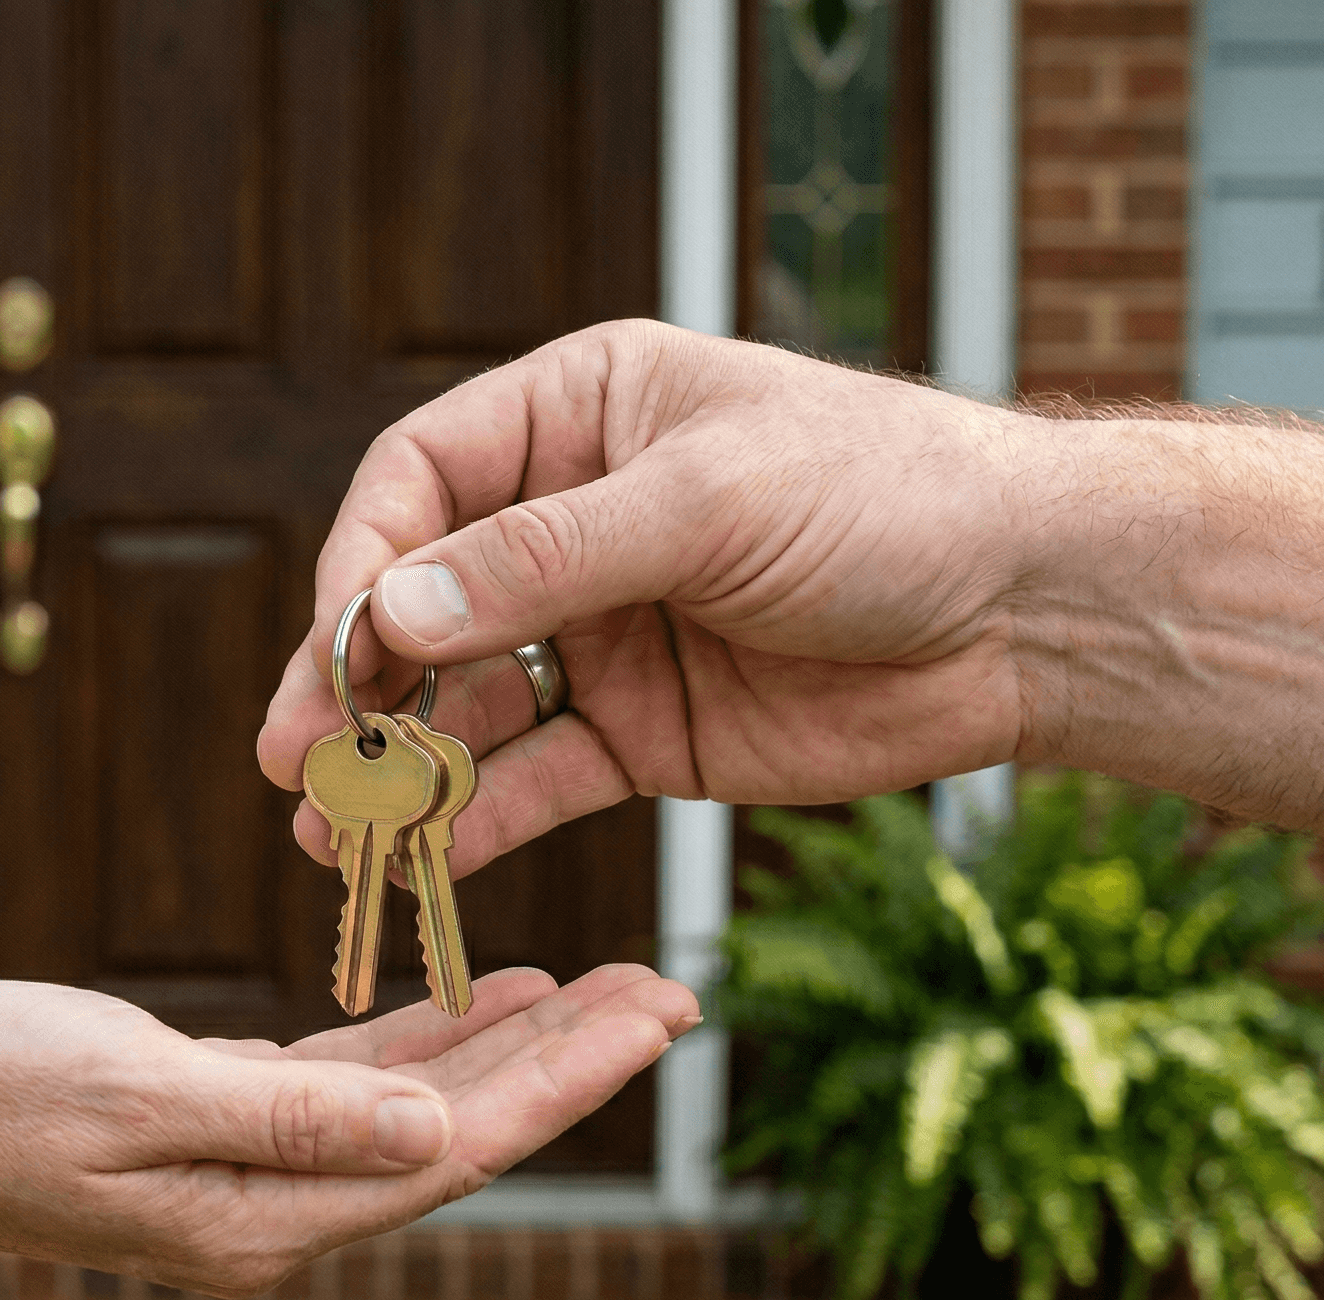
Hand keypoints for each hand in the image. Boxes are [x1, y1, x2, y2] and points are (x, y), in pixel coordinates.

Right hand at [0, 965, 696, 1296]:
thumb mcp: (132, 1093)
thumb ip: (290, 1118)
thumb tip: (438, 1141)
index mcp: (261, 1220)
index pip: (454, 1154)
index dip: (564, 1084)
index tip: (657, 1018)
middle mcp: (269, 1214)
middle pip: (456, 1137)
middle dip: (568, 1066)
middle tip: (674, 993)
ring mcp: (242, 1176)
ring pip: (411, 1110)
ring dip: (504, 1051)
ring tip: (601, 991)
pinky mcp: (212, 1127)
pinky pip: (346, 1089)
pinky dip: (415, 1045)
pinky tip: (471, 1000)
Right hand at [257, 319, 1052, 876]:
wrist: (1032, 611)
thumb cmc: (887, 500)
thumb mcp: (709, 503)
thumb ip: (547, 559)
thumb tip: (390, 612)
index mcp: (581, 415)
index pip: (421, 480)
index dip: (364, 563)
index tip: (338, 646)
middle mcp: (573, 522)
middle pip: (424, 602)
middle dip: (354, 683)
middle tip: (291, 757)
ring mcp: (603, 634)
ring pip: (466, 703)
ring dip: (396, 767)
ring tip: (329, 833)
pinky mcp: (643, 734)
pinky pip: (537, 778)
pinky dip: (479, 820)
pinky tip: (418, 861)